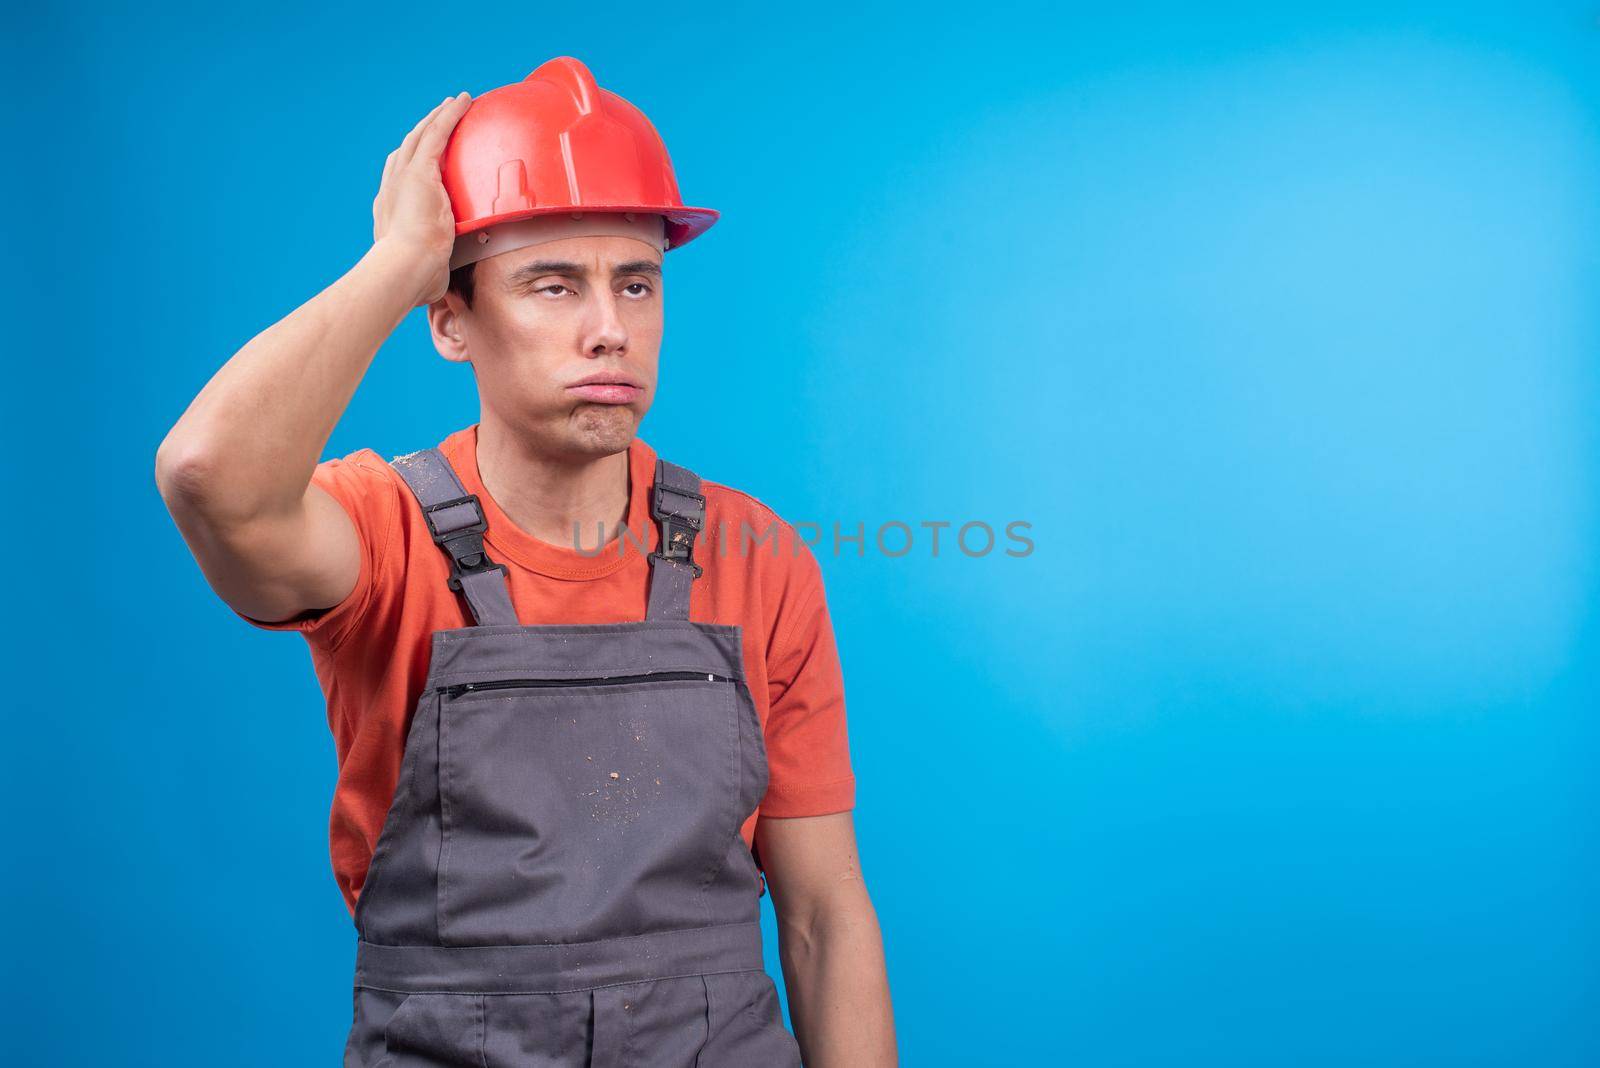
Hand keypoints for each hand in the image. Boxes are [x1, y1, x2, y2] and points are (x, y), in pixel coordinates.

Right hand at [371, 92, 471, 306]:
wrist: (402, 270)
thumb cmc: (412, 281)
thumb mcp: (424, 272)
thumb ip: (432, 272)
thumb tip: (440, 291)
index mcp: (391, 210)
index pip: (401, 178)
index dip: (412, 163)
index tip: (423, 156)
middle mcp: (393, 188)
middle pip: (409, 150)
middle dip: (425, 132)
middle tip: (440, 118)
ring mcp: (403, 177)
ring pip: (423, 136)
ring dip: (439, 118)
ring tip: (455, 104)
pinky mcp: (420, 171)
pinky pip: (437, 133)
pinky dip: (449, 115)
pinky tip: (462, 102)